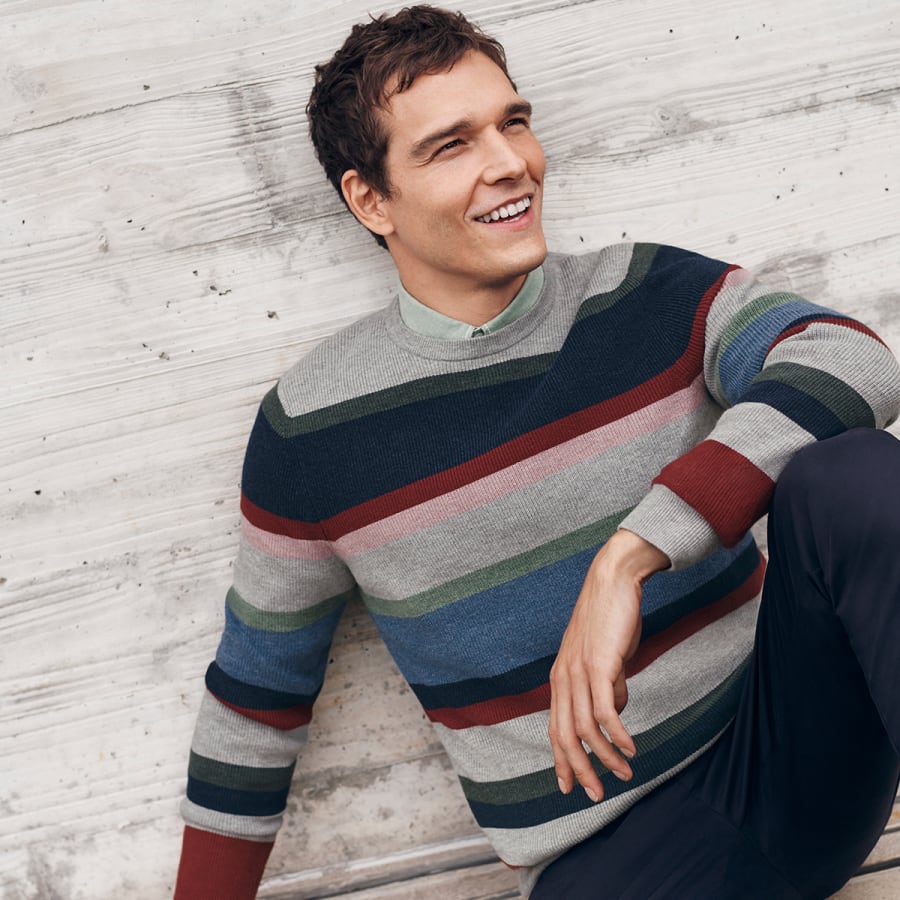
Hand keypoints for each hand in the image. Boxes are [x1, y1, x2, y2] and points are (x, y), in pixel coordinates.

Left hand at [548, 529, 668, 802]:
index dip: (561, 760)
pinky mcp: (600, 665)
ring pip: (586, 729)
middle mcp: (564, 678)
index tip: (569, 787)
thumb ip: (607, 684)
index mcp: (561, 677)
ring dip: (606, 757)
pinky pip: (606, 711)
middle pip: (565, 736)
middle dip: (579, 770)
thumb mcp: (605, 657)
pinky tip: (630, 748)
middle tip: (597, 794)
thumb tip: (616, 710)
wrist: (612, 581)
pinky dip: (618, 735)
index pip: (555, 728)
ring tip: (626, 773)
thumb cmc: (610, 618)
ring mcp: (579, 672)